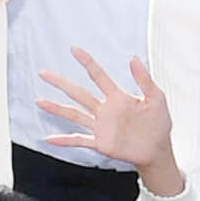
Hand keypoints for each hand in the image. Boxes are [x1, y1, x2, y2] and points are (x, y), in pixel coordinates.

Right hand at [35, 48, 177, 181]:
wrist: (158, 150)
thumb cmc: (159, 124)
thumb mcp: (157, 98)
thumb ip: (145, 80)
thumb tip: (134, 59)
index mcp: (118, 97)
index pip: (99, 76)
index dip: (87, 62)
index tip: (75, 50)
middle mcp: (105, 110)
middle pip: (79, 93)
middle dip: (62, 83)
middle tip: (44, 73)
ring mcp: (101, 126)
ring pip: (74, 114)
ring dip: (57, 108)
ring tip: (40, 101)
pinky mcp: (101, 142)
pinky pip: (80, 140)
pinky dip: (65, 140)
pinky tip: (50, 139)